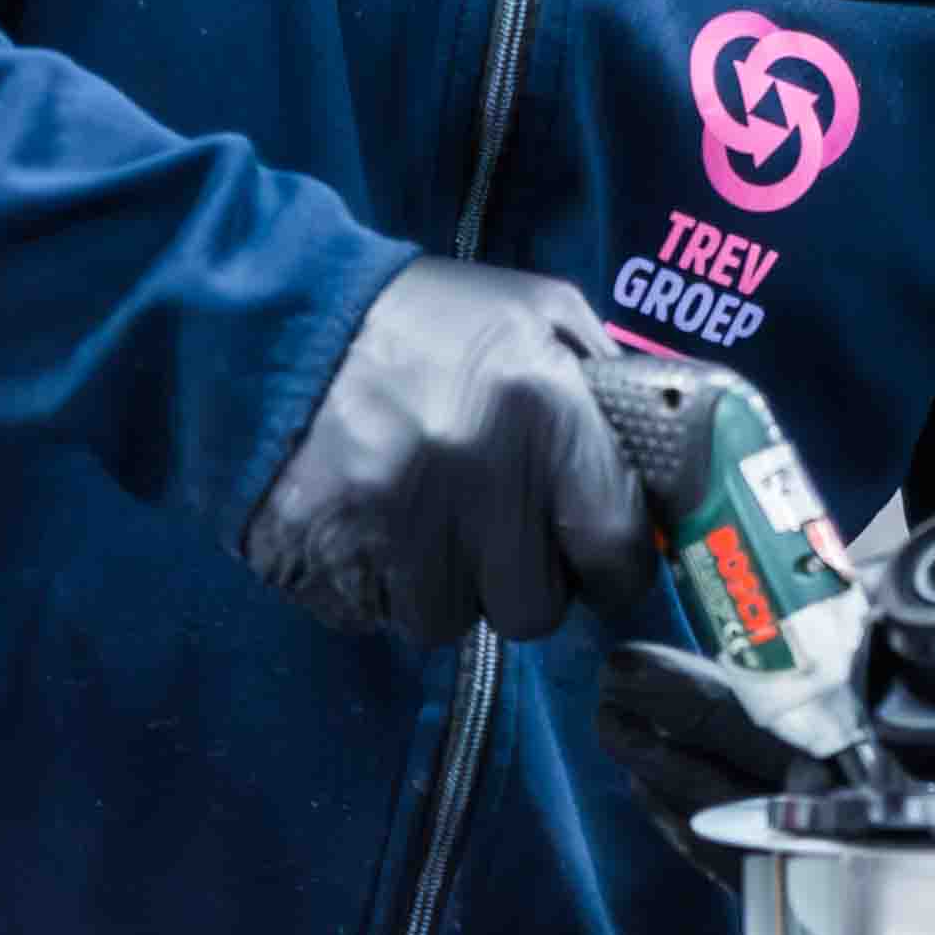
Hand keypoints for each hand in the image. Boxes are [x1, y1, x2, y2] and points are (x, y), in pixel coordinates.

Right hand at [242, 262, 656, 647]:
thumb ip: (602, 385)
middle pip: (532, 610)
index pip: (617, 551)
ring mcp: (393, 526)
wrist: (275, 313)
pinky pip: (373, 618)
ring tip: (420, 515)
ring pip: (448, 623)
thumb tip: (659, 466)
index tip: (596, 556)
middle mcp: (475, 477)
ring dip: (443, 584)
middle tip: (495, 530)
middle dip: (521, 579)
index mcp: (543, 411)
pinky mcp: (322, 560)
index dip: (613, 566)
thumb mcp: (535, 312)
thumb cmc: (423, 317)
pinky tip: (366, 522)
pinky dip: (377, 585)